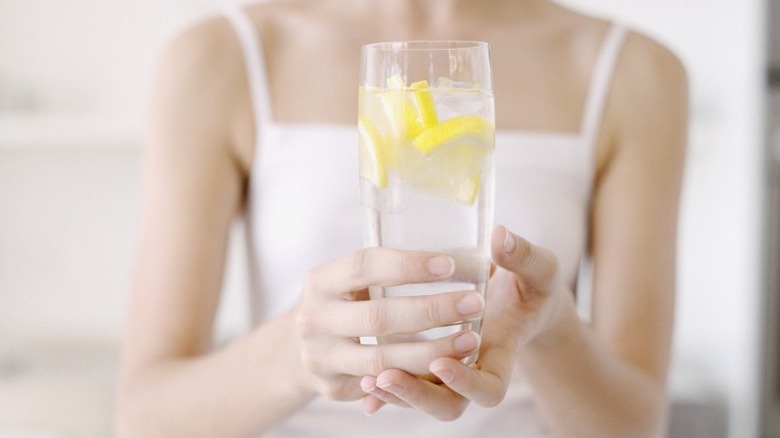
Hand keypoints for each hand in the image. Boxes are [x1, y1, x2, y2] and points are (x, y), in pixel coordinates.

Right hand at [294, 247, 486, 401]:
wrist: (301, 348)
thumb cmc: (343, 303)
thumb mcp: (348, 279)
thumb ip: (386, 270)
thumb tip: (456, 254)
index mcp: (321, 281)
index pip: (365, 266)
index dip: (408, 265)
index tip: (450, 265)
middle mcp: (314, 319)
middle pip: (378, 318)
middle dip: (431, 310)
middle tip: (475, 302)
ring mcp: (321, 357)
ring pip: (383, 360)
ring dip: (432, 352)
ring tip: (471, 340)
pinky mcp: (333, 387)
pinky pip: (382, 387)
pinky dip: (417, 378)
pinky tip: (449, 368)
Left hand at [360, 225, 570, 418]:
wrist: (522, 302)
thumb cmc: (532, 286)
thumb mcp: (539, 269)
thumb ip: (522, 256)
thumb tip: (499, 236)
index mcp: (504, 354)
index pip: (489, 388)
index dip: (466, 382)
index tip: (442, 360)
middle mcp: (475, 371)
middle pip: (448, 405)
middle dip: (416, 394)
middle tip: (386, 376)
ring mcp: (451, 372)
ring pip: (422, 399)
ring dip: (395, 393)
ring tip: (368, 379)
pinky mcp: (430, 365)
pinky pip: (407, 385)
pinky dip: (386, 392)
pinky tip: (363, 385)